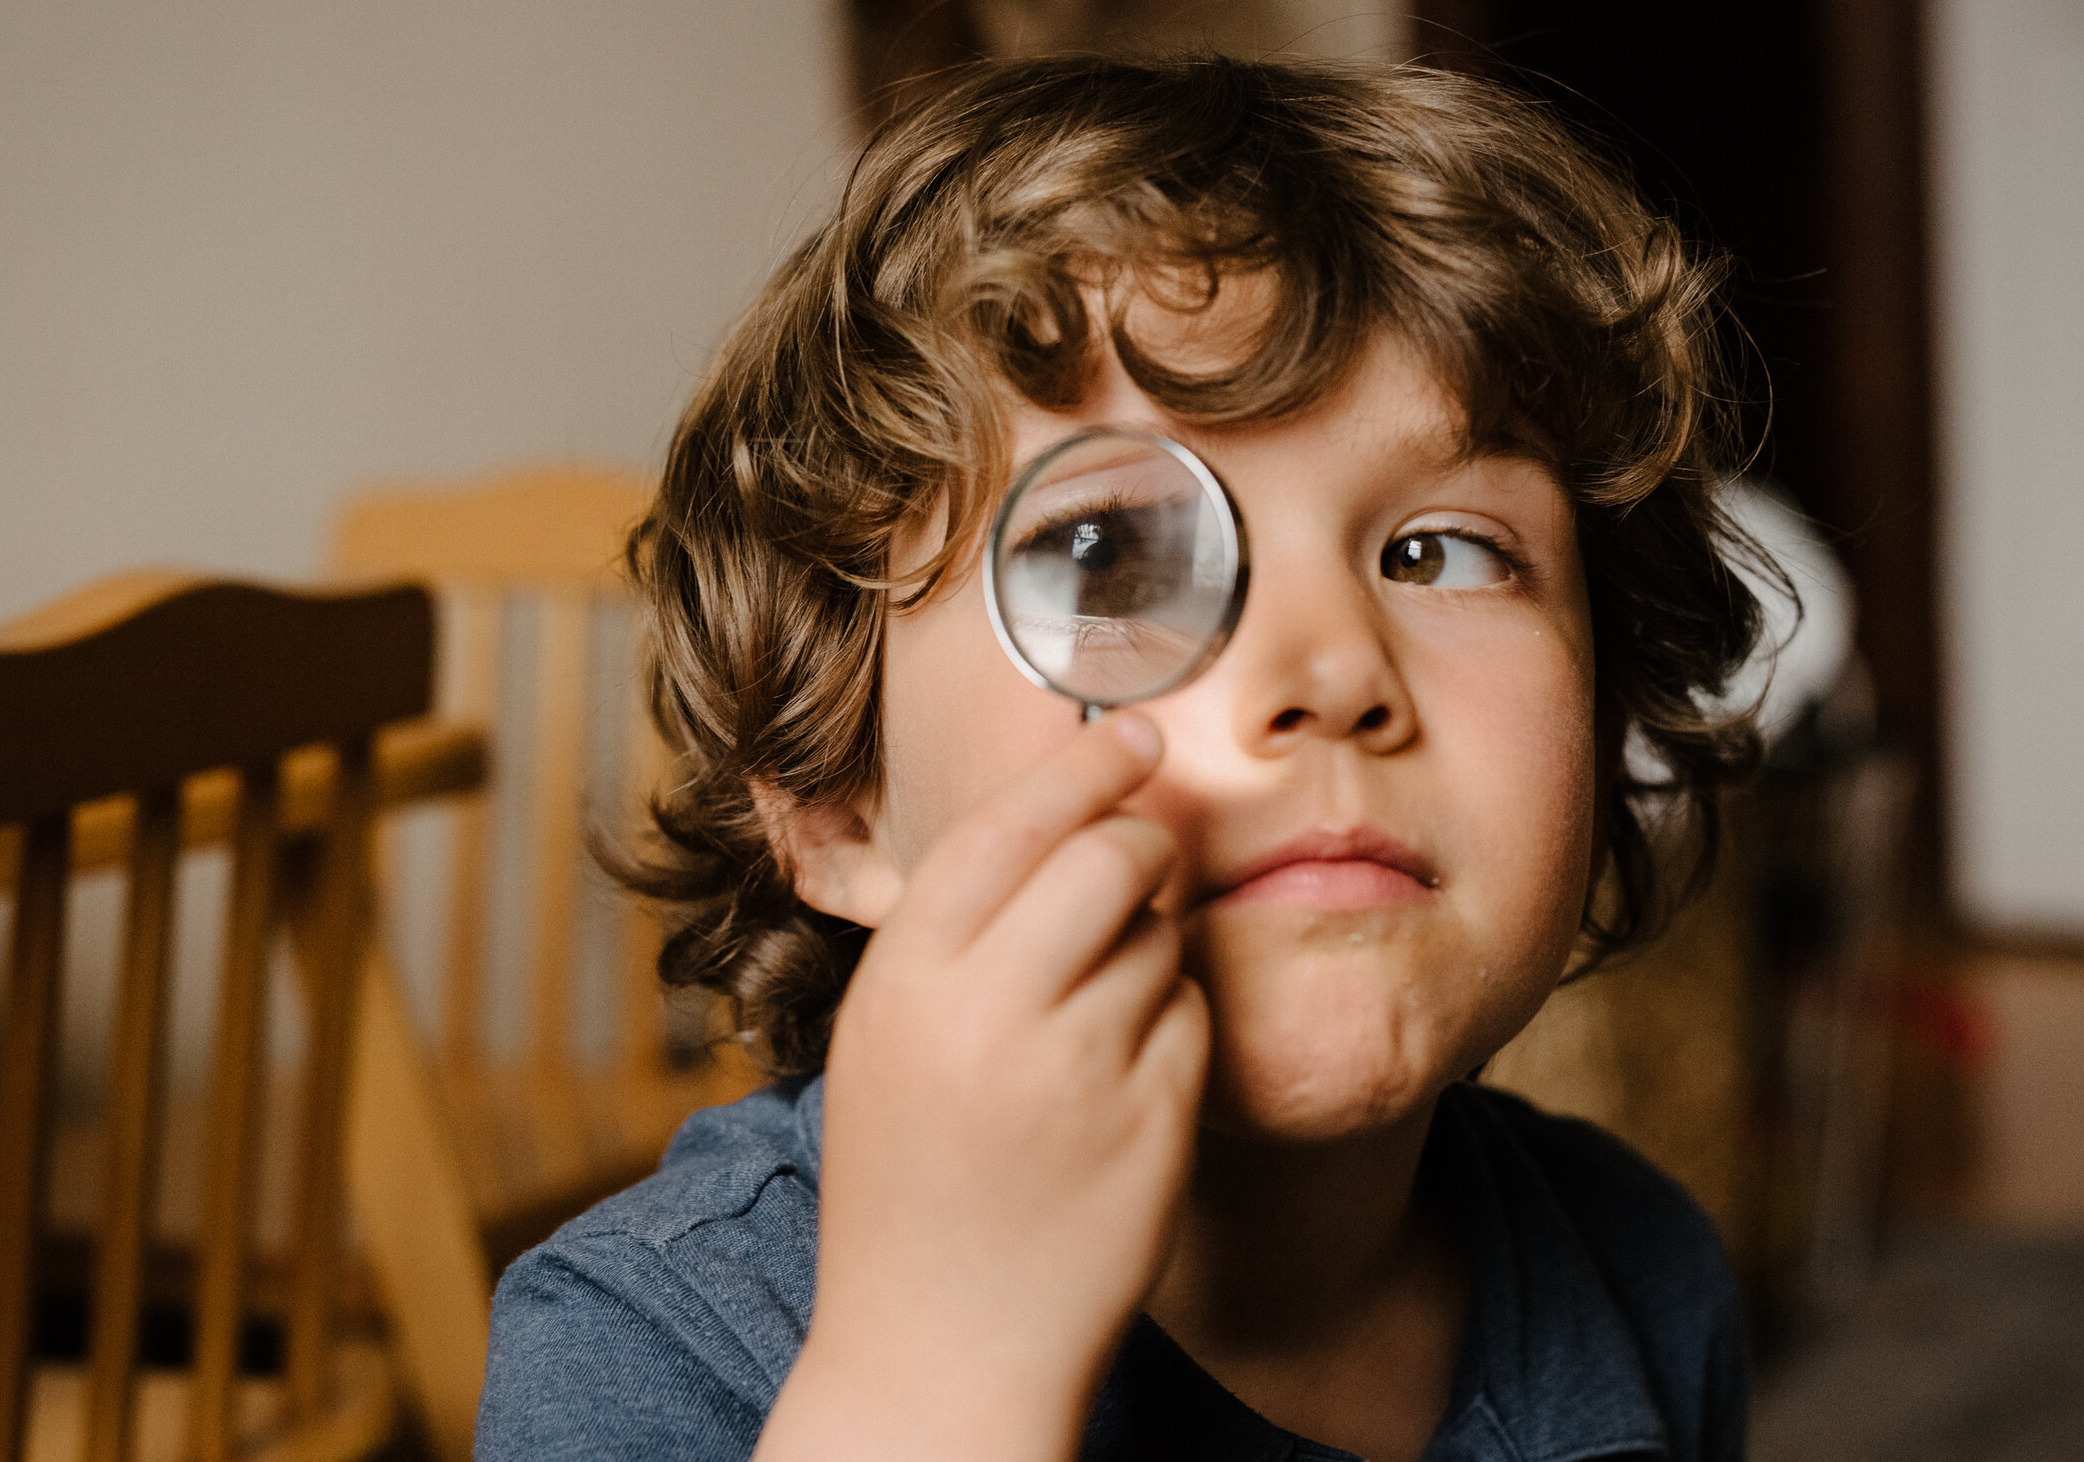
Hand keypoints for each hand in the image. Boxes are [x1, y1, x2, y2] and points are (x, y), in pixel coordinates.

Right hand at [756, 714, 1208, 1461]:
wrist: (941, 1349)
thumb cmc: (909, 1179)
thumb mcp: (888, 1037)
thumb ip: (957, 929)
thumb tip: (1062, 806)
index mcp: (906, 981)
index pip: (1009, 823)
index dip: (1082, 766)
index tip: (1133, 734)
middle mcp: (989, 1015)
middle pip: (1111, 857)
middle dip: (1141, 843)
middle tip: (1142, 860)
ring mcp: (1079, 1071)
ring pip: (1162, 934)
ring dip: (1152, 946)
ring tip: (1094, 1018)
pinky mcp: (1156, 1122)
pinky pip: (1195, 1015)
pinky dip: (1176, 1024)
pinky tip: (1125, 1079)